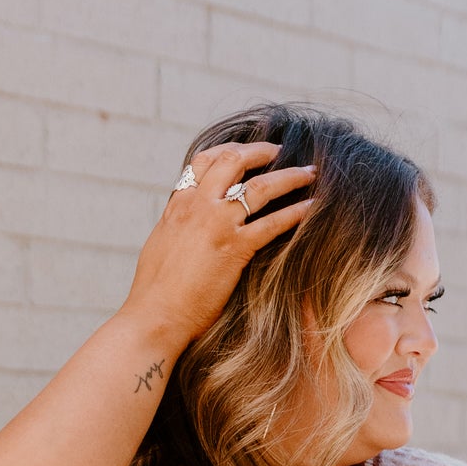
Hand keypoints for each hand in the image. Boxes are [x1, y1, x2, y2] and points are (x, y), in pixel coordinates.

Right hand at [121, 142, 316, 352]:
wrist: (155, 316)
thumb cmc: (155, 291)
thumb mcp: (162, 244)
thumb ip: (179, 225)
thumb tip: (187, 223)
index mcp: (179, 204)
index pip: (204, 161)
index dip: (228, 150)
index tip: (247, 151)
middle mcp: (198, 206)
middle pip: (233, 160)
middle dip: (260, 150)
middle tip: (280, 150)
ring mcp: (217, 225)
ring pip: (260, 187)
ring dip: (289, 176)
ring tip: (308, 172)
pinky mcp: (234, 249)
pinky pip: (272, 223)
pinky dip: (295, 213)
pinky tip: (311, 207)